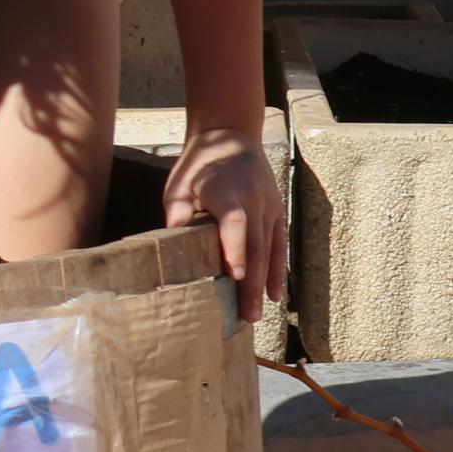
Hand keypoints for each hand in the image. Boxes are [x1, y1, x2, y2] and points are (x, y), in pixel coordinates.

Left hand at [167, 123, 283, 305]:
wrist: (232, 136)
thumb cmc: (199, 164)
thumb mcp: (179, 184)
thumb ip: (178, 212)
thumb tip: (174, 244)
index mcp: (229, 193)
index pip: (235, 224)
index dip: (236, 250)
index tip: (235, 276)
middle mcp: (255, 202)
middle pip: (256, 246)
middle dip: (251, 283)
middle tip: (247, 315)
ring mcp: (269, 208)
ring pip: (270, 250)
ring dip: (266, 283)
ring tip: (260, 312)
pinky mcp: (275, 212)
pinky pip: (278, 245)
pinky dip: (277, 270)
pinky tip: (274, 293)